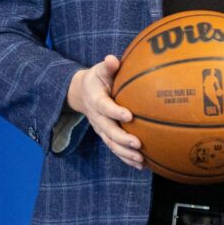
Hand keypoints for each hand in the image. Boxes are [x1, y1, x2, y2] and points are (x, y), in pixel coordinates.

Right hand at [66, 55, 143, 169]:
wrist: (81, 93)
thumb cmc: (98, 78)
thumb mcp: (100, 69)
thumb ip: (108, 66)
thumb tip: (112, 59)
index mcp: (96, 99)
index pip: (104, 106)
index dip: (115, 112)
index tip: (129, 116)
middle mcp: (97, 117)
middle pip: (108, 131)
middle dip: (122, 139)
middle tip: (138, 143)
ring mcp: (100, 128)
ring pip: (111, 144)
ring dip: (125, 153)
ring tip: (140, 160)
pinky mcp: (105, 135)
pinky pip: (115, 149)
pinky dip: (126, 158)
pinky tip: (141, 165)